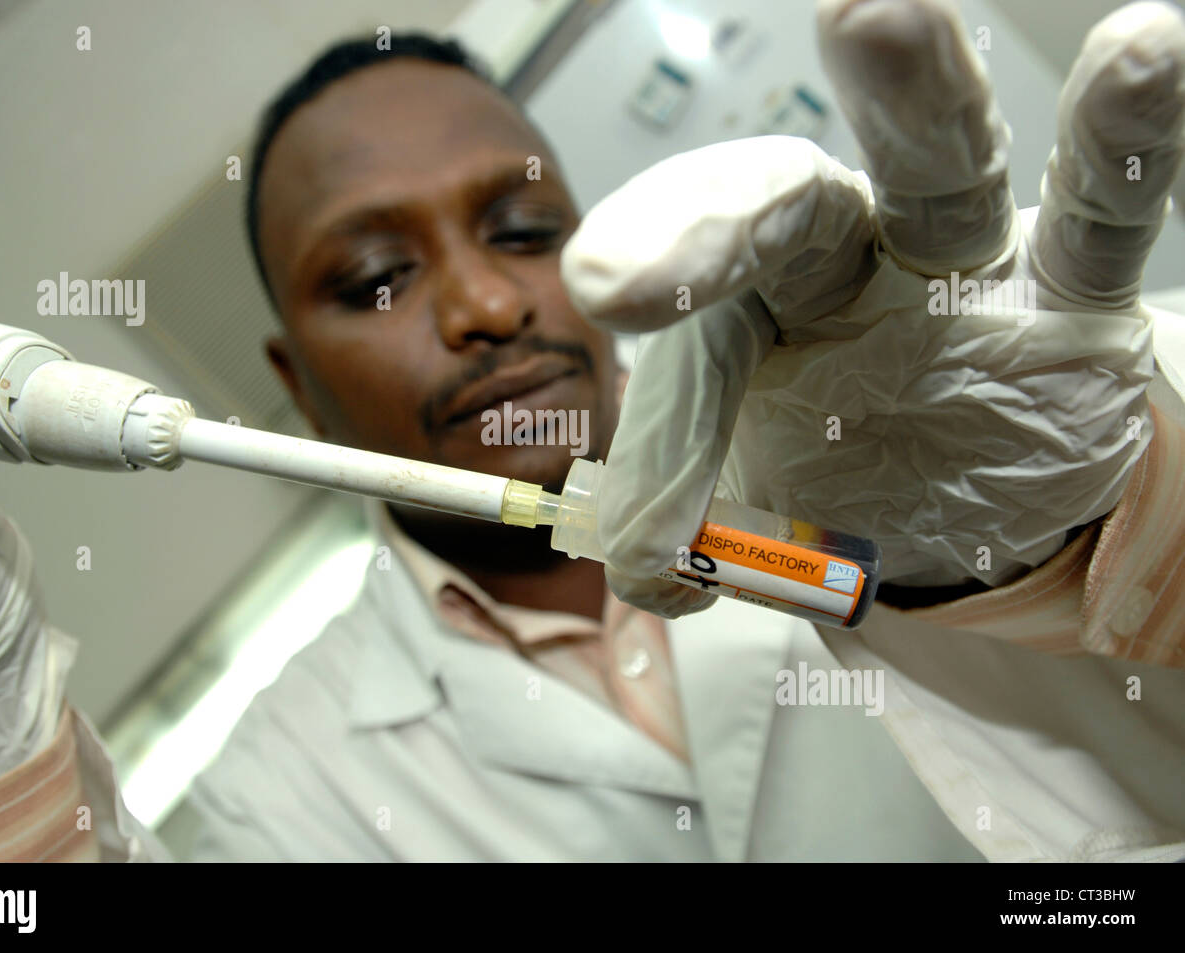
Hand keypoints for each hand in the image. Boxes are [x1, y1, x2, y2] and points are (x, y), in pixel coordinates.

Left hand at [560, 0, 1184, 615]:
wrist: (964, 488)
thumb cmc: (837, 449)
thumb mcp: (748, 477)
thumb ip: (689, 497)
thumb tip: (642, 571)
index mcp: (761, 300)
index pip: (698, 293)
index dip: (657, 277)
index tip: (601, 285)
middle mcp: (855, 261)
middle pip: (792, 211)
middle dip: (731, 206)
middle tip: (662, 195)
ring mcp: (965, 270)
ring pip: (940, 177)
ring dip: (915, 100)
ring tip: (877, 11)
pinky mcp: (1068, 302)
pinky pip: (1098, 220)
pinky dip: (1122, 147)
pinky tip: (1146, 52)